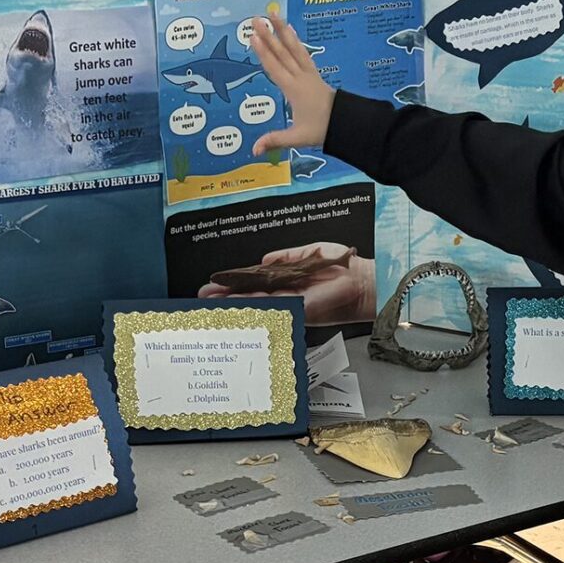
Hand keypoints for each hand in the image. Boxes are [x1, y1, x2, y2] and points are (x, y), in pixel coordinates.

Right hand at [198, 244, 377, 325]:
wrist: (361, 279)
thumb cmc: (340, 266)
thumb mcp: (308, 253)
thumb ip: (284, 257)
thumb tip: (263, 260)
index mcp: (285, 279)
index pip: (252, 281)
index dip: (232, 282)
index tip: (213, 282)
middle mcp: (284, 293)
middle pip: (249, 295)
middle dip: (225, 296)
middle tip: (202, 296)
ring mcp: (290, 303)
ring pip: (256, 304)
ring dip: (233, 304)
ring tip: (212, 302)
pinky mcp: (299, 310)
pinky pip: (273, 307)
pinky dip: (254, 306)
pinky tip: (236, 305)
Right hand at [249, 11, 336, 154]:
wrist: (346, 123)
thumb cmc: (321, 129)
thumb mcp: (297, 137)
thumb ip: (275, 140)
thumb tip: (253, 150)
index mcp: (293, 90)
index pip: (274, 67)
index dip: (263, 52)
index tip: (253, 36)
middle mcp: (300, 77)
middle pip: (282, 53)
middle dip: (268, 35)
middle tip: (256, 19)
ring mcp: (308, 73)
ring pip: (294, 48)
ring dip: (282, 31)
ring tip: (273, 14)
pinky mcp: (314, 73)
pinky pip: (303, 52)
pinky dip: (296, 40)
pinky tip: (291, 29)